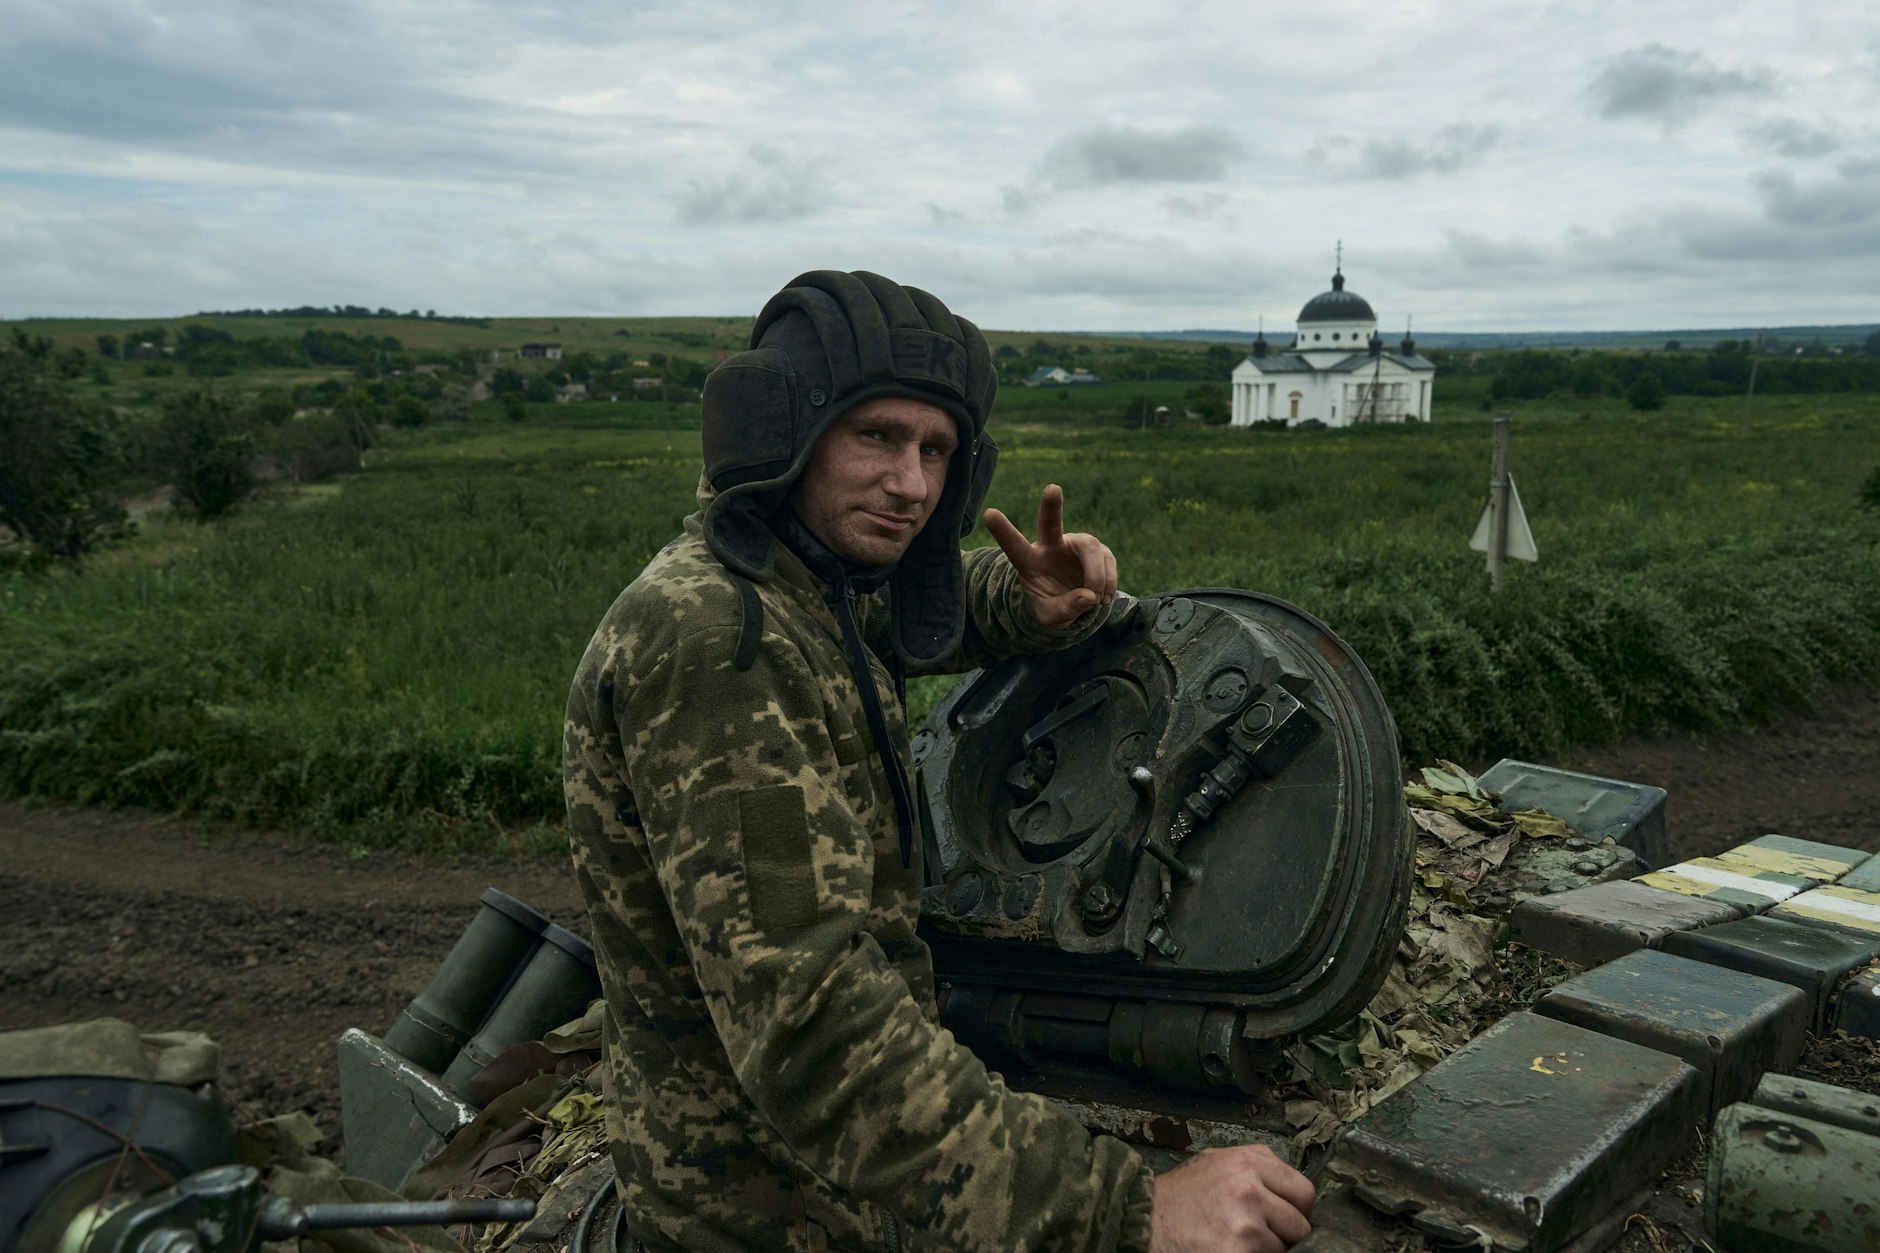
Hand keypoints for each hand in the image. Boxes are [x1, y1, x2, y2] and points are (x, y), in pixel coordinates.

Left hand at [983, 483, 1117, 626]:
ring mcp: (1076, 545)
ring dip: (1097, 576)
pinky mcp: (1098, 550)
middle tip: (1052, 489)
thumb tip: (1089, 596)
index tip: (988, 513)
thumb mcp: (1051, 617)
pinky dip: (1109, 582)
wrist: (1074, 606)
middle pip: (1051, 523)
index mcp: (1030, 561)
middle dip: (1051, 506)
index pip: (1014, 546)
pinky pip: (1107, 560)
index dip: (1003, 531)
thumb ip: (1066, 609)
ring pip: (1090, 548)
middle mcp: (1052, 546)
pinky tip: (1104, 599)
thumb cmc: (1053, 607)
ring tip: (1098, 602)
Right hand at [1149, 1145, 1314, 1252]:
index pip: (1304, 1191)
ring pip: (1283, 1247)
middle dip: (1285, 1233)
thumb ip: (1255, 1163)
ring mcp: (1246, 1223)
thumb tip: (1289, 1186)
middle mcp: (1250, 1189)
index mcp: (1249, 1161)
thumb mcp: (1216, 1161)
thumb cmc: (1180, 1195)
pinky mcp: (1239, 1250)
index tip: (1286, 1218)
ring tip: (1236, 1240)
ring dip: (1266, 1248)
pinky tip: (1228, 1248)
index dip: (1296, 1209)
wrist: (1144, 1220)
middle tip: (1260, 1234)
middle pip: (1299, 1223)